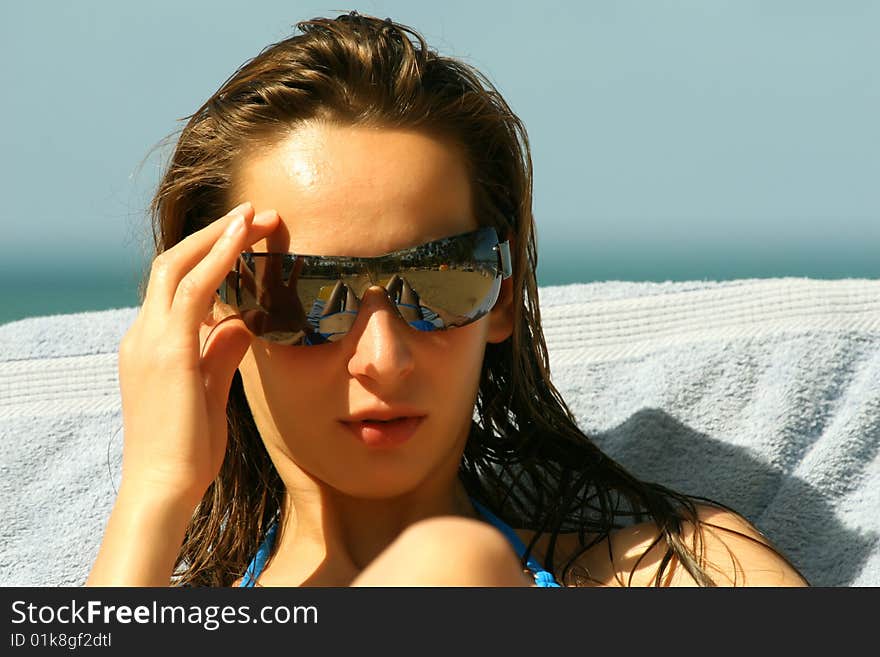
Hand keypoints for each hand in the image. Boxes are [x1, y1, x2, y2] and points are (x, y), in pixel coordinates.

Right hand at [117, 201, 279, 506]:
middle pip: (172, 263)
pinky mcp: (166, 351)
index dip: (209, 254)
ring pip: (178, 266)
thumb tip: (242, 322)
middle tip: (257, 214)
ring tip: (256, 215)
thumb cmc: (188, 447)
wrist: (164, 487)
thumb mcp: (210, 389)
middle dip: (215, 234)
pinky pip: (192, 291)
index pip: (174, 283)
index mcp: (150, 343)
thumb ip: (222, 352)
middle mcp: (142, 334)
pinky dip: (218, 259)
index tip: (246, 236)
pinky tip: (244, 239)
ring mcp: (149, 340)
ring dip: (219, 237)